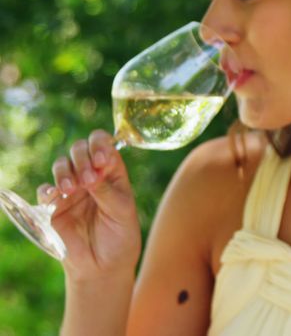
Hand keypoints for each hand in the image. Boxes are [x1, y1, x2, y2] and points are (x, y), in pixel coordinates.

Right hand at [41, 129, 140, 281]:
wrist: (103, 266)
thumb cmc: (120, 237)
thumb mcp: (122, 213)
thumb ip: (107, 192)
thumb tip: (92, 173)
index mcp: (113, 173)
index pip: (104, 145)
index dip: (100, 145)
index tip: (101, 161)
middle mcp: (91, 176)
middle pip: (79, 150)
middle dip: (81, 158)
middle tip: (88, 179)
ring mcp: (72, 190)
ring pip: (61, 165)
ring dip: (64, 172)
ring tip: (71, 189)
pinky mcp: (54, 206)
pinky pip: (45, 190)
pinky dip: (48, 189)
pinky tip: (55, 196)